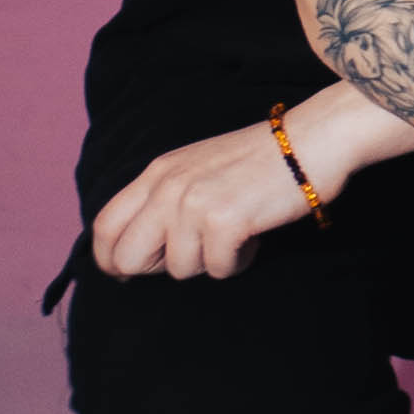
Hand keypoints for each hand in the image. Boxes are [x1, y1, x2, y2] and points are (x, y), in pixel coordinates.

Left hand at [90, 117, 327, 285]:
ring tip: (234, 234)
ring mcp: (194, 204)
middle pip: (128, 258)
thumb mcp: (195, 168)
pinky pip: (219, 269)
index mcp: (156, 173)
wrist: (310, 141)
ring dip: (209, 261)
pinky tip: (252, 236)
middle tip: (193, 255)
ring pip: (179, 269)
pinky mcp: (224, 222)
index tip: (134, 271)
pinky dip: (238, 261)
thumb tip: (140, 251)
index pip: (104, 227)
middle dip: (158, 268)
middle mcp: (167, 188)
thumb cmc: (258, 160)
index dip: (112, 259)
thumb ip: (163, 199)